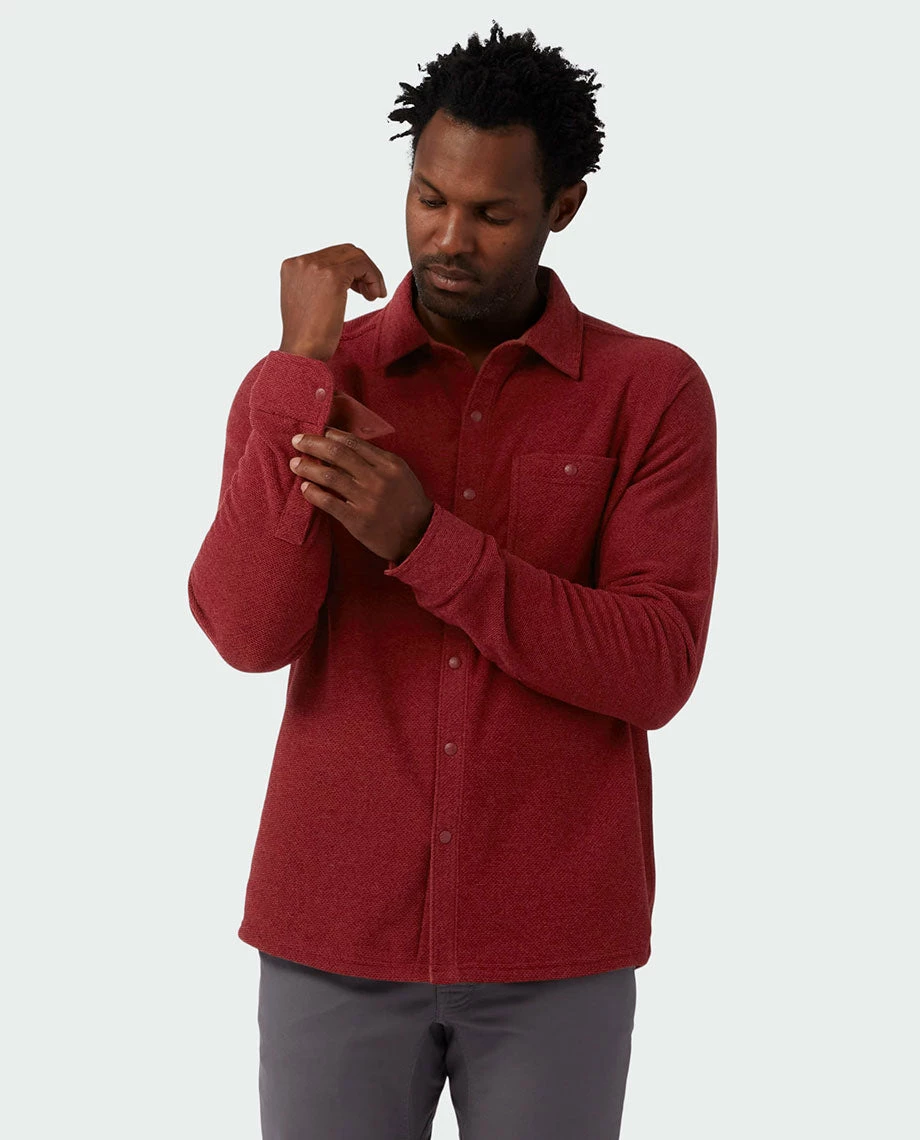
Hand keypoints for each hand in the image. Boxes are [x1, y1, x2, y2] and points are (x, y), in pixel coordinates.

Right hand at [278, 244, 386, 361]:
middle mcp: (301, 261)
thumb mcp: (307, 300)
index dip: (349, 270)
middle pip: (343, 252)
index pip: (329, 255)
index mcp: (292, 266)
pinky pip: (362, 265)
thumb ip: (318, 282)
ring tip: (374, 296)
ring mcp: (315, 266)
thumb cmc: (307, 336)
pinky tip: (375, 296)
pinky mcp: (332, 275)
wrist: (302, 352)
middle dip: (361, 270)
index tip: (359, 290)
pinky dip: (374, 277)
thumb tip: (345, 276)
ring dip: (370, 274)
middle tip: (370, 293)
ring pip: (355, 256)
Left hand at [289, 427, 432, 562]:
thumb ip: (377, 459)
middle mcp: (378, 479)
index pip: (353, 443)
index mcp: (389, 464)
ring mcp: (367, 500)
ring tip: (295, 464)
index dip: (331, 435)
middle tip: (297, 441)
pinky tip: (305, 488)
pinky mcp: (358, 521)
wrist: (419, 535)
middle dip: (313, 444)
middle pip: (337, 454)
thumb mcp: (400, 473)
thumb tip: (344, 444)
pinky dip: (314, 494)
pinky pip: (329, 503)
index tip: (318, 431)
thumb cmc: (407, 501)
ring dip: (308, 467)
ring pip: (330, 477)